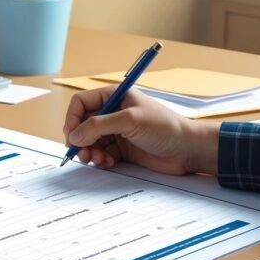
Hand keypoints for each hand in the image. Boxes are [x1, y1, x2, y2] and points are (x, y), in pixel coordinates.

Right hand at [63, 86, 219, 174]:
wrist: (188, 150)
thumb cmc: (165, 127)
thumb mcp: (129, 121)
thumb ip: (98, 126)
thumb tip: (75, 135)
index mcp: (114, 97)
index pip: (81, 103)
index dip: (72, 119)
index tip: (72, 135)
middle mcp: (112, 113)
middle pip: (82, 125)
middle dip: (79, 139)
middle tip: (82, 153)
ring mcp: (116, 132)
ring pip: (89, 142)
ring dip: (89, 152)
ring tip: (97, 160)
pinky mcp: (121, 149)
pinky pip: (100, 154)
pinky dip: (100, 160)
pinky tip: (109, 162)